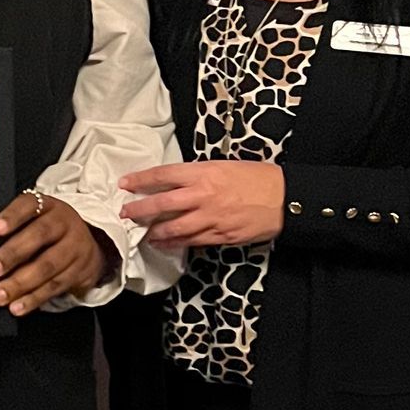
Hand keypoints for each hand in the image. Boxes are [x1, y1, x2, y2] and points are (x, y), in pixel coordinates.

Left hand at [0, 193, 116, 316]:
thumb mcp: (36, 220)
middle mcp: (64, 223)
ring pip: (47, 267)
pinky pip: (54, 287)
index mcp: (48, 206)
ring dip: (20, 283)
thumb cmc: (50, 232)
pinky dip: (33, 299)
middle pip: (40, 236)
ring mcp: (75, 247)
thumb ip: (13, 231)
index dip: (13, 216)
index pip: (30, 205)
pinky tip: (18, 305)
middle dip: (13, 254)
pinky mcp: (80, 272)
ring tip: (0, 294)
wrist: (89, 246)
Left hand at [118, 161, 285, 248]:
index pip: (164, 175)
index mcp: (204, 173)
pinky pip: (192, 241)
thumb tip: (175, 182)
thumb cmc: (256, 177)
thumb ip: (198, 175)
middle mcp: (203, 195)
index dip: (141, 180)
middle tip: (124, 214)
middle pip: (162, 204)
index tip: (125, 184)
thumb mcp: (224, 165)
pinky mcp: (221, 236)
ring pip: (174, 228)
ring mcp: (211, 218)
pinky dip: (175, 243)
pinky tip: (164, 244)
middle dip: (139, 210)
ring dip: (155, 232)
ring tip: (143, 233)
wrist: (284, 198)